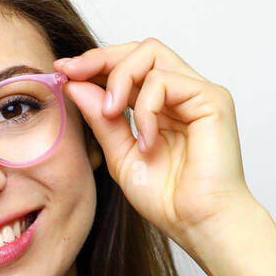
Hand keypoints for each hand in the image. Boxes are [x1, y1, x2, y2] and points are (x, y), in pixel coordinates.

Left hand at [55, 39, 259, 247]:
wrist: (199, 225)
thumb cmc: (169, 200)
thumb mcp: (120, 156)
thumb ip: (101, 120)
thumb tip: (75, 84)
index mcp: (161, 106)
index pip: (128, 66)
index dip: (94, 63)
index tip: (62, 72)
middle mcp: (182, 94)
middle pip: (140, 49)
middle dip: (100, 57)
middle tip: (72, 74)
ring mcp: (198, 93)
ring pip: (151, 53)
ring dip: (120, 80)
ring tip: (111, 115)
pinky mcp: (213, 99)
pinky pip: (165, 80)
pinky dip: (145, 108)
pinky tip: (146, 140)